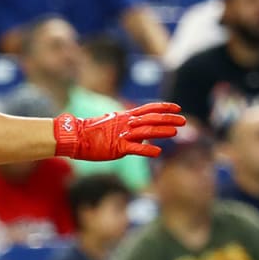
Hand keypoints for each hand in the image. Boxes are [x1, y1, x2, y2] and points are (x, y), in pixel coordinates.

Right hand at [54, 102, 185, 160]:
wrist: (75, 137)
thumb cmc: (91, 132)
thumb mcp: (111, 125)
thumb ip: (126, 128)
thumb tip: (140, 136)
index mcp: (125, 116)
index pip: (148, 108)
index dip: (164, 107)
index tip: (177, 107)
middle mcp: (126, 123)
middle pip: (151, 118)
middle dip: (168, 118)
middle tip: (183, 120)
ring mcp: (122, 134)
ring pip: (146, 131)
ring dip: (162, 131)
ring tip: (176, 132)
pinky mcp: (117, 147)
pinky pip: (135, 148)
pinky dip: (147, 150)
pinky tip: (158, 152)